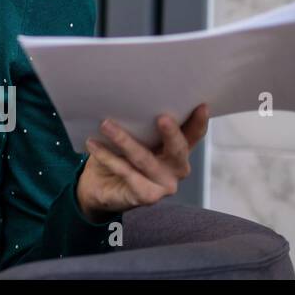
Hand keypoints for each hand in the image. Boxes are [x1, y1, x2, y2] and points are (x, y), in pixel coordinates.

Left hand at [76, 103, 209, 221]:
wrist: (98, 185)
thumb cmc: (119, 154)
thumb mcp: (131, 136)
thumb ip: (139, 125)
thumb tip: (128, 99)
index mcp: (176, 150)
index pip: (193, 135)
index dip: (199, 122)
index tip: (201, 105)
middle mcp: (176, 168)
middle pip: (178, 150)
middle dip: (171, 133)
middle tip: (162, 117)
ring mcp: (165, 184)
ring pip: (145, 159)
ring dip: (124, 140)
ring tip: (106, 124)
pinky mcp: (148, 196)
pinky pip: (126, 173)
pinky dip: (108, 157)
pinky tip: (93, 144)